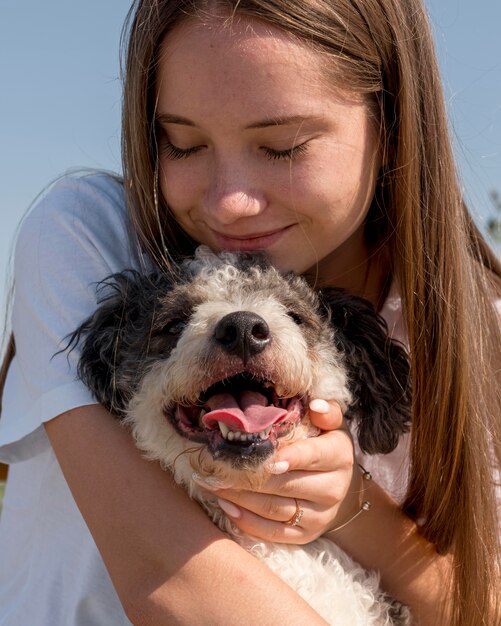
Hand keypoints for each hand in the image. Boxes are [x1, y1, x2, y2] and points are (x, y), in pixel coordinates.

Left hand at [194, 400, 363, 543]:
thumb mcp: (328, 423)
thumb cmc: (322, 442)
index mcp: (340, 456)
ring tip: (214, 484)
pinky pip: (272, 533)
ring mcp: (321, 516)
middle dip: (250, 476)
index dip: (291, 456)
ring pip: (274, 509)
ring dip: (240, 497)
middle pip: (287, 484)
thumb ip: (325, 411)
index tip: (267, 458)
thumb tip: (315, 405)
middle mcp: (334, 489)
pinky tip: (226, 505)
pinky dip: (246, 520)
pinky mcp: (306, 536)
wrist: (335, 482)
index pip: (314, 455)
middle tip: (219, 467)